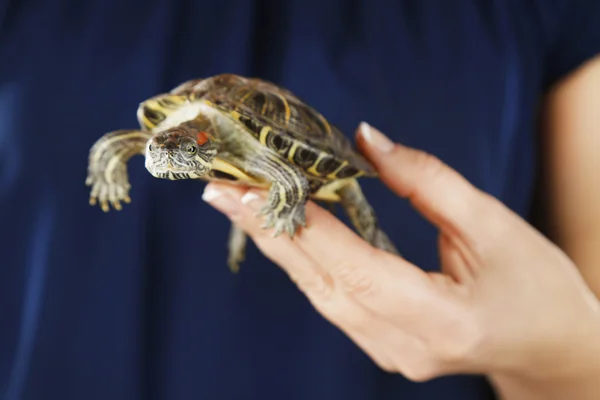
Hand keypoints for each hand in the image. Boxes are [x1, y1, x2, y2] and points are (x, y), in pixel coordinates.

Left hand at [202, 122, 599, 396]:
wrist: (549, 345)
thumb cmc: (535, 286)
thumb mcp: (492, 224)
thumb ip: (428, 181)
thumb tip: (368, 141)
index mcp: (441, 320)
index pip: (353, 265)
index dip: (300, 223)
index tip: (253, 188)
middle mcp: (406, 347)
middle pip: (322, 283)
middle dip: (269, 231)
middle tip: (224, 190)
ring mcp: (391, 354)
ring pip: (321, 294)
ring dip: (280, 246)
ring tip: (242, 206)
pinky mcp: (384, 347)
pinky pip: (333, 301)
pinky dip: (306, 264)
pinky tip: (284, 233)